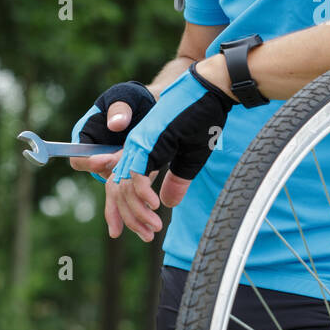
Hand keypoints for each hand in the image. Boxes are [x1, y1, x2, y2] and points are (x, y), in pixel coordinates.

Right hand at [70, 81, 156, 181]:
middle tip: (135, 155)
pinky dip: (140, 175)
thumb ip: (119, 109)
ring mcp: (112, 162)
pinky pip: (132, 179)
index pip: (78, 159)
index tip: (110, 158)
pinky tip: (152, 162)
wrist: (150, 105)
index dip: (90, 162)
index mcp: (86, 136)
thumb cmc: (131, 98)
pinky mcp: (128, 168)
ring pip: (117, 178)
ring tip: (146, 154)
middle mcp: (96, 153)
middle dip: (117, 167)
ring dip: (130, 171)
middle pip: (100, 172)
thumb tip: (115, 124)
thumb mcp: (124, 97)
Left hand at [105, 65, 233, 241]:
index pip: (125, 187)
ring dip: (137, 212)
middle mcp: (134, 149)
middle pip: (119, 191)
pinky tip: (156, 207)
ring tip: (152, 228)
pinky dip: (143, 195)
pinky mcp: (145, 142)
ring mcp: (138, 144)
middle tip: (146, 236)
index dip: (130, 212)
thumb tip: (168, 203)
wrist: (210, 92)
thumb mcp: (189, 158)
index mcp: (143, 152)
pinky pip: (136, 175)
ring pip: (124, 187)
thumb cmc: (203, 120)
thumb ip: (176, 180)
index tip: (144, 231)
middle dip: (130, 218)